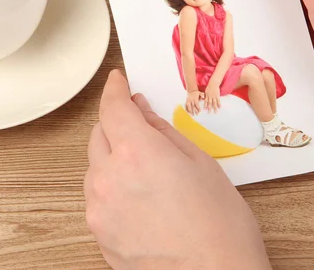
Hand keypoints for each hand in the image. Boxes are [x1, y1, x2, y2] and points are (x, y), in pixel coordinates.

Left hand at [84, 70, 271, 269]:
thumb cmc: (219, 228)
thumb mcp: (201, 164)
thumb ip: (163, 131)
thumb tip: (141, 111)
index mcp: (138, 152)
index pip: (112, 107)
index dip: (114, 89)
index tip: (116, 82)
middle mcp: (109, 177)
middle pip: (98, 134)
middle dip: (116, 125)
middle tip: (140, 129)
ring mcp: (99, 207)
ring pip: (94, 166)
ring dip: (112, 158)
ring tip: (146, 173)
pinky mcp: (98, 232)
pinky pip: (96, 196)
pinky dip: (111, 187)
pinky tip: (139, 199)